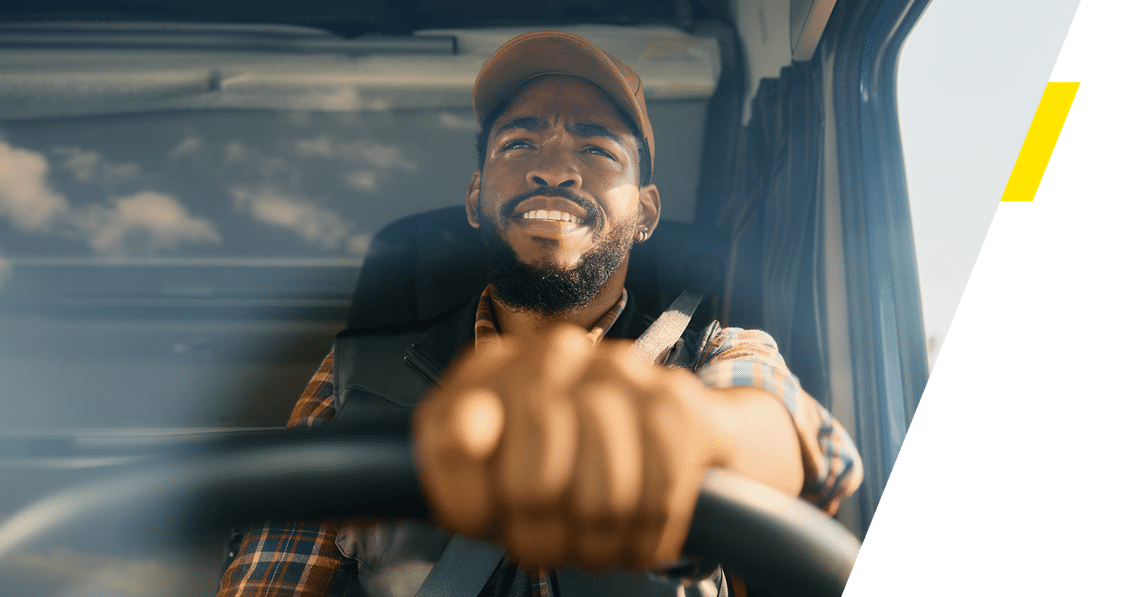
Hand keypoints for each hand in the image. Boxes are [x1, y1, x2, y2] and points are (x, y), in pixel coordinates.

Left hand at [413, 325, 728, 570]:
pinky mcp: (673, 399)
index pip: (454, 439)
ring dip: (597, 545)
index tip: (485, 521)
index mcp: (489, 373)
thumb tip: (466, 454)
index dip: (467, 502)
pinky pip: (657, 501)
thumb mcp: (486, 470)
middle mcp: (551, 356)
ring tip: (593, 538)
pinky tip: (633, 529)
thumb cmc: (556, 463)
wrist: (664, 428)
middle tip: (548, 542)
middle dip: (541, 539)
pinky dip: (644, 539)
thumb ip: (455, 458)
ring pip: (601, 502)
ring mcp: (617, 372)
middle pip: (532, 488)